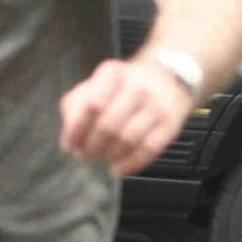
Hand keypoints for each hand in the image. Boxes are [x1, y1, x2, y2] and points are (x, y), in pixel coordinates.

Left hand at [59, 57, 192, 178]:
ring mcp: (157, 104)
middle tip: (86, 155)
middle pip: (109, 125)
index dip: (77, 130)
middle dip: (92, 147)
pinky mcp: (171, 123)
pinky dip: (131, 164)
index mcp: (113, 73)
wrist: (168, 78)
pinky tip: (120, 168)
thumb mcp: (94, 86)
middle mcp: (137, 85)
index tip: (70, 145)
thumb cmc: (124, 88)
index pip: (91, 105)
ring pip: (129, 139)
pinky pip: (150, 149)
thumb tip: (70, 140)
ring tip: (104, 159)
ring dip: (111, 156)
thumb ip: (75, 108)